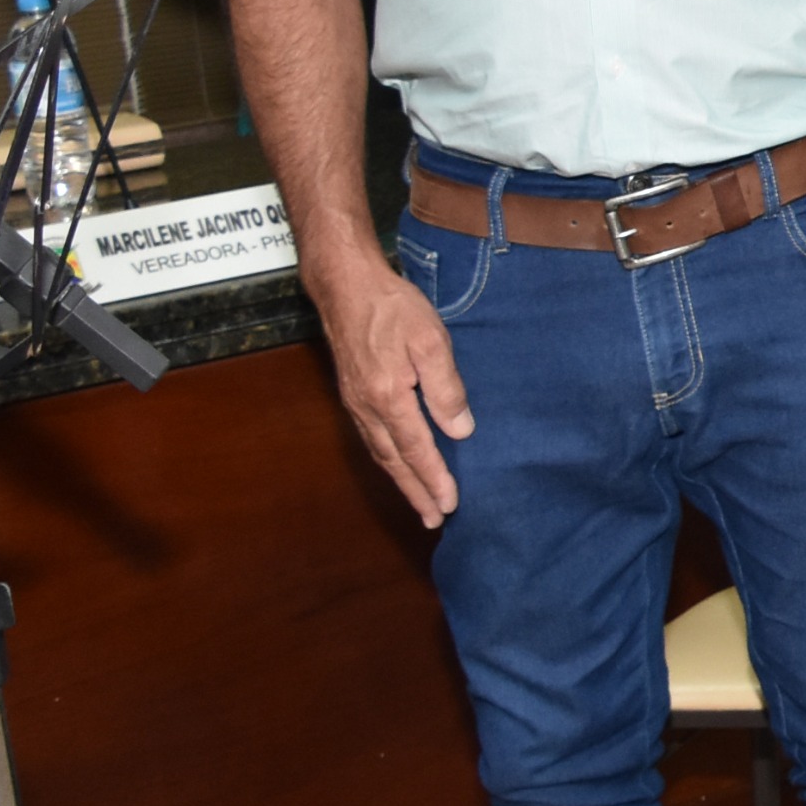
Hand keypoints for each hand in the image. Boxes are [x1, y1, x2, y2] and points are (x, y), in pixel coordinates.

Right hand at [310, 239, 473, 526]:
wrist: (346, 286)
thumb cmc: (392, 308)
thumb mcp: (431, 340)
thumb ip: (446, 387)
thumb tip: (459, 430)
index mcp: (389, 398)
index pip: (417, 450)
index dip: (434, 479)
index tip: (450, 505)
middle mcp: (368, 408)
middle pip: (395, 461)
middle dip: (415, 493)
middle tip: (434, 520)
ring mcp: (356, 403)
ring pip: (381, 453)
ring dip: (401, 481)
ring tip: (420, 503)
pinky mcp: (353, 394)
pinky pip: (372, 438)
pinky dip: (388, 459)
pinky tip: (398, 464)